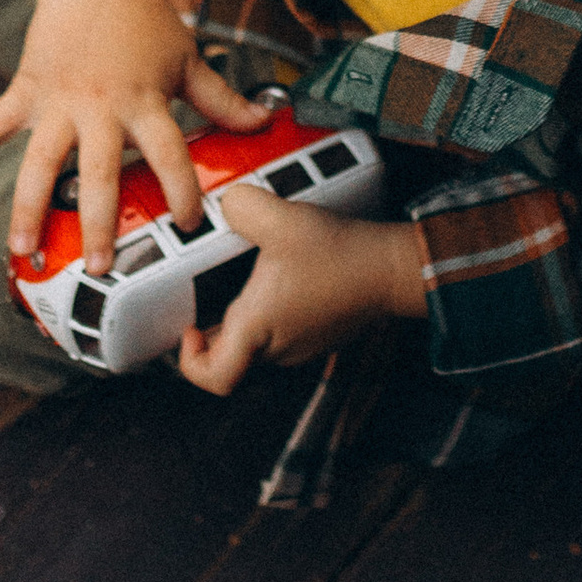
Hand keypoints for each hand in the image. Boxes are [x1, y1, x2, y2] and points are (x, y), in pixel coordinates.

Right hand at [0, 0, 272, 270]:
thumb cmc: (146, 18)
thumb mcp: (188, 60)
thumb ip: (223, 99)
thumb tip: (266, 121)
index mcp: (144, 102)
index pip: (170, 155)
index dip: (182, 190)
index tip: (189, 224)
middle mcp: (100, 108)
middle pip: (98, 174)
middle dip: (97, 223)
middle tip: (100, 267)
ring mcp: (58, 101)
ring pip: (39, 163)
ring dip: (29, 208)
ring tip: (24, 251)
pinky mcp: (27, 88)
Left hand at [176, 185, 426, 397]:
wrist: (392, 268)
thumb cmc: (341, 255)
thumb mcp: (281, 220)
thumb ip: (241, 206)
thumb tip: (224, 204)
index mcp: (258, 329)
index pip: (213, 378)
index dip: (190, 360)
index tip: (189, 328)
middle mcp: (277, 346)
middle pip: (229, 357)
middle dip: (211, 330)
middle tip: (205, 296)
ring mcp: (300, 345)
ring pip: (255, 344)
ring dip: (242, 320)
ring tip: (241, 280)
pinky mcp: (317, 335)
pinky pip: (280, 333)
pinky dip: (270, 313)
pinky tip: (276, 279)